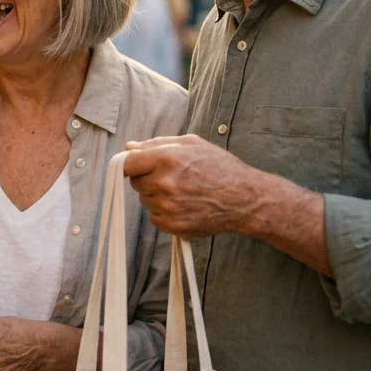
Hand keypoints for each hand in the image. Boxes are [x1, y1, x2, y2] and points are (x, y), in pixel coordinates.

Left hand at [122, 134, 264, 237]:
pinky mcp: (172, 226)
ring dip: (156, 196)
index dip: (129, 165)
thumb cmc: (220, 167)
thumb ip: (156, 144)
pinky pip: (154, 217)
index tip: (135, 166)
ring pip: (144, 200)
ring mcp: (167, 207)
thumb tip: (129, 148)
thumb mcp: (192, 144)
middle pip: (135, 182)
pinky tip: (184, 205)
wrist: (244, 199)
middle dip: (148, 178)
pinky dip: (164, 212)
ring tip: (182, 191)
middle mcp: (164, 183)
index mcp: (166, 158)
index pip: (126, 164)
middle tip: (172, 177)